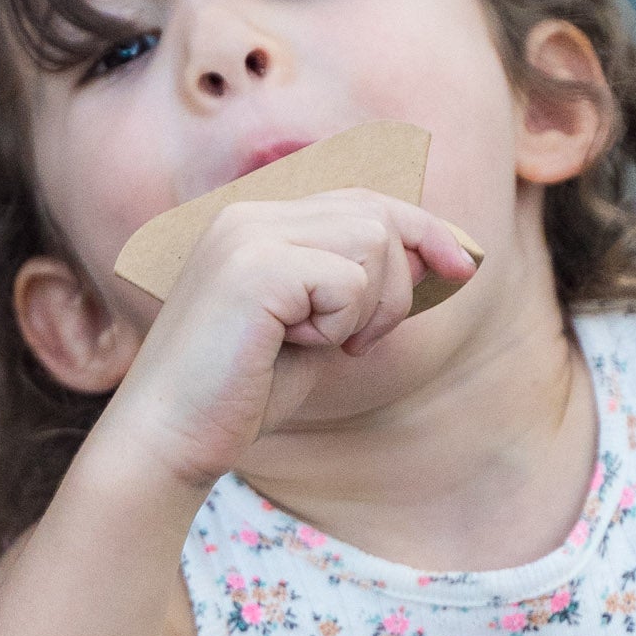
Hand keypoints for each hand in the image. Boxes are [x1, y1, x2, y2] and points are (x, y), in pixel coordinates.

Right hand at [111, 189, 478, 495]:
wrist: (169, 436)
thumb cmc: (240, 392)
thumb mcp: (314, 327)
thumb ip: (357, 285)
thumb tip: (432, 254)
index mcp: (255, 219)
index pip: (363, 198)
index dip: (424, 227)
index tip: (466, 265)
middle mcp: (247, 213)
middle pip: (377, 214)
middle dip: (398, 283)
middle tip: (362, 343)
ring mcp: (247, 235)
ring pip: (373, 242)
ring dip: (367, 307)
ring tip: (322, 345)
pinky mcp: (254, 267)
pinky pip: (349, 280)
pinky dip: (341, 324)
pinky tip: (296, 346)